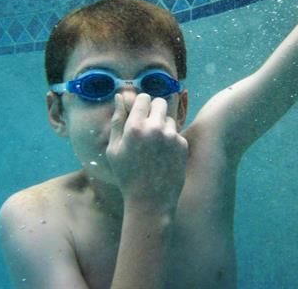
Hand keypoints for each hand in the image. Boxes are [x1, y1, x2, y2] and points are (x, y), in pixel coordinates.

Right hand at [105, 93, 187, 210]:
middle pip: (160, 102)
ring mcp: (171, 136)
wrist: (150, 201)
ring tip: (154, 146)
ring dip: (162, 125)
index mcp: (135, 127)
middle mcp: (155, 128)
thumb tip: (119, 96)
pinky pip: (176, 133)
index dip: (141, 104)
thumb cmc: (127, 175)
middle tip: (148, 124)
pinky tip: (162, 156)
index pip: (143, 98)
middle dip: (154, 109)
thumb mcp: (114, 149)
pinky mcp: (182, 144)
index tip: (139, 113)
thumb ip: (117, 120)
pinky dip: (170, 140)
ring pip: (169, 118)